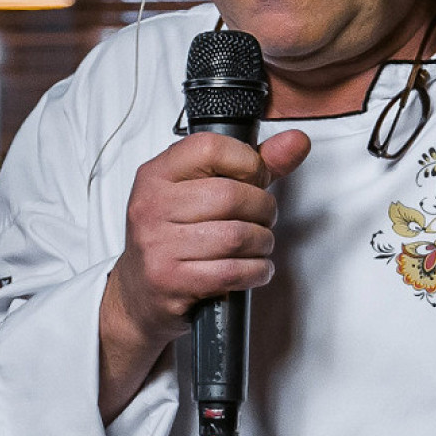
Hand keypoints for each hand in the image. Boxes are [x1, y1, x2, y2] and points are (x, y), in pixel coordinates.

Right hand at [99, 128, 309, 421]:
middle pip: (230, 196)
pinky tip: (255, 269)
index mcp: (156, 175)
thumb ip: (250, 166)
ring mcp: (158, 245)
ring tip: (260, 245)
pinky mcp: (172, 281)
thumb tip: (296, 142)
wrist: (139, 293)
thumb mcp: (201, 193)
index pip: (210, 148)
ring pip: (236, 236)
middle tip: (263, 218)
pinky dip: (256, 271)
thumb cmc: (175, 237)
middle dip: (262, 209)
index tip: (256, 179)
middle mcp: (151, 206)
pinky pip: (232, 271)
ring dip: (262, 243)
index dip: (248, 162)